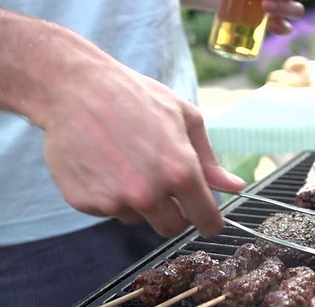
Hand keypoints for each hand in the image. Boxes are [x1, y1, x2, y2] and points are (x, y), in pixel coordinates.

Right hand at [42, 64, 244, 236]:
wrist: (77, 89)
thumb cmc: (137, 97)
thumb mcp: (185, 118)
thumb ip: (210, 160)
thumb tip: (235, 186)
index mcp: (180, 172)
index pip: (205, 219)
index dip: (210, 222)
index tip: (209, 221)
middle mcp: (148, 193)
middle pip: (172, 227)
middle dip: (175, 212)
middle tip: (165, 184)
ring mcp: (114, 200)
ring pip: (139, 218)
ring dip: (140, 201)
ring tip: (129, 162)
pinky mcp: (85, 202)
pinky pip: (108, 210)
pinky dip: (110, 195)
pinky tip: (105, 164)